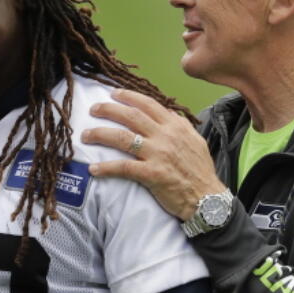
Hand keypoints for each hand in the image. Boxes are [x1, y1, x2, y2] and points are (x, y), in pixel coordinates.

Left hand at [83, 89, 224, 220]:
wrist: (208, 198)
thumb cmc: (200, 171)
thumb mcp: (195, 140)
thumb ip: (180, 125)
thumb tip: (168, 112)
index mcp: (175, 126)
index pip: (148, 104)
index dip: (128, 96)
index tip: (113, 93)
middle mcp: (165, 136)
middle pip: (131, 116)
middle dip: (108, 110)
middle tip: (93, 108)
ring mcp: (158, 155)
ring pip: (122, 138)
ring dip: (100, 135)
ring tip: (86, 135)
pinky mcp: (152, 174)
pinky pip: (123, 167)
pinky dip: (106, 168)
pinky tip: (93, 169)